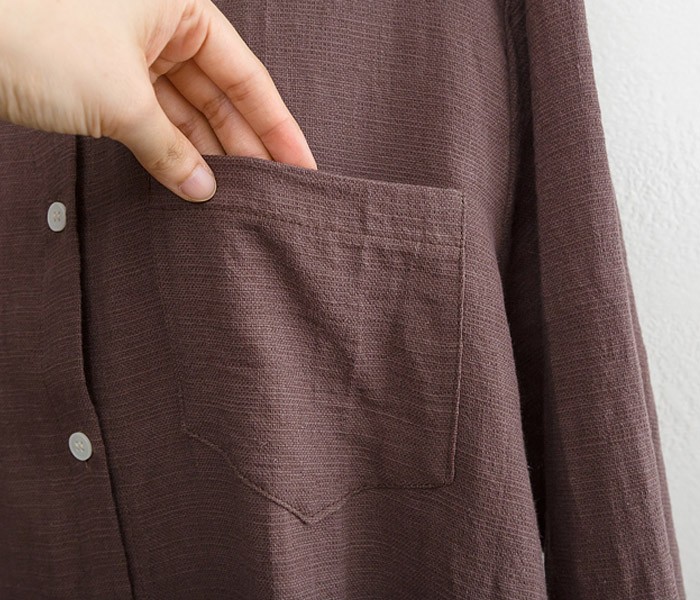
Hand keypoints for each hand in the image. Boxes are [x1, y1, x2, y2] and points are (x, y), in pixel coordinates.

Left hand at [0, 0, 316, 201]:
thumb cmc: (33, 33)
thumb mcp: (120, 98)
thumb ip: (170, 148)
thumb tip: (202, 189)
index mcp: (180, 7)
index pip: (246, 76)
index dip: (277, 126)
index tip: (300, 165)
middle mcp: (160, 25)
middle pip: (220, 95)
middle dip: (244, 144)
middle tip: (271, 189)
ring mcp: (130, 53)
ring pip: (186, 110)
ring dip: (207, 153)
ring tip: (235, 194)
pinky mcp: (102, 79)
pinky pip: (151, 119)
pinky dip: (168, 150)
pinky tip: (190, 181)